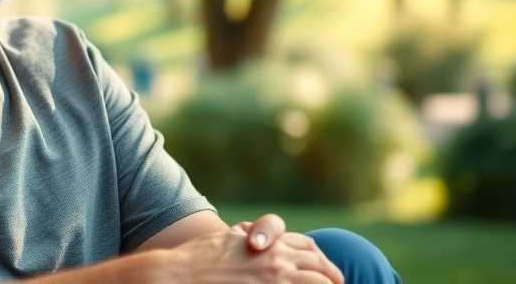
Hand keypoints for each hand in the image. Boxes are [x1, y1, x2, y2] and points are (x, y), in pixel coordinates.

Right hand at [168, 217, 343, 283]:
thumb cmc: (196, 258)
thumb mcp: (227, 239)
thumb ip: (245, 236)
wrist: (177, 274)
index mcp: (268, 243)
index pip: (307, 247)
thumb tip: (251, 236)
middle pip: (319, 265)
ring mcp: (273, 279)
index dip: (320, 260)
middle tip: (339, 283)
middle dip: (333, 276)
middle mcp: (276, 259)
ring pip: (319, 282)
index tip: (326, 271)